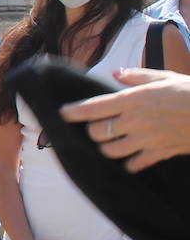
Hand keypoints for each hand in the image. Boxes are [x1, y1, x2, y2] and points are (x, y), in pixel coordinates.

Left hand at [60, 68, 189, 171]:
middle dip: (91, 130)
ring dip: (106, 147)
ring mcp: (146, 140)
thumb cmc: (189, 91)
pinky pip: (134, 164)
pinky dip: (128, 162)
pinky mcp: (159, 153)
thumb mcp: (163, 77)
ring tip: (111, 141)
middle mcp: (134, 121)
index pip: (92, 108)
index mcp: (131, 100)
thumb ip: (136, 77)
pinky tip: (130, 156)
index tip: (62, 113)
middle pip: (96, 133)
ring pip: (111, 151)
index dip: (72, 112)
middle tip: (95, 126)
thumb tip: (116, 74)